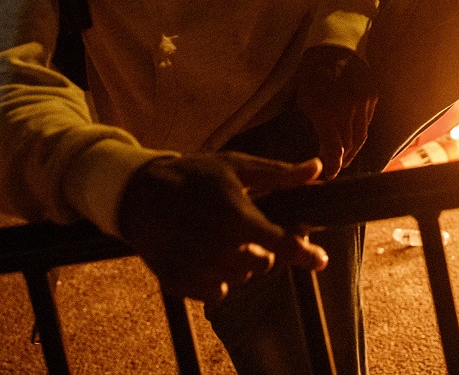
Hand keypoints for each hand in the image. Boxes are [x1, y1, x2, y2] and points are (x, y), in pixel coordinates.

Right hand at [118, 153, 327, 301]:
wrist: (137, 193)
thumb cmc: (191, 176)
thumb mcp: (236, 166)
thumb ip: (279, 174)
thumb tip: (318, 168)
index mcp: (236, 219)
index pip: (281, 245)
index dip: (305, 254)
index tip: (321, 260)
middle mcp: (219, 249)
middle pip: (263, 264)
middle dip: (261, 247)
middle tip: (243, 226)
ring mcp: (197, 268)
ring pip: (239, 277)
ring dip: (238, 261)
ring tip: (220, 236)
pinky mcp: (179, 282)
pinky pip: (215, 292)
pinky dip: (216, 278)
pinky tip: (206, 255)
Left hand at [296, 46, 378, 180]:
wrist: (333, 48)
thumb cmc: (312, 76)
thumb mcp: (306, 103)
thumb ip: (319, 127)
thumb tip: (326, 151)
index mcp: (327, 112)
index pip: (335, 149)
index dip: (333, 166)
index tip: (330, 175)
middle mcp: (349, 109)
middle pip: (350, 145)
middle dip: (342, 158)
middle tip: (337, 166)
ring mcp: (364, 102)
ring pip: (362, 135)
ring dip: (353, 147)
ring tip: (345, 155)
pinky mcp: (373, 95)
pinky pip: (367, 120)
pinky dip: (359, 129)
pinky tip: (351, 131)